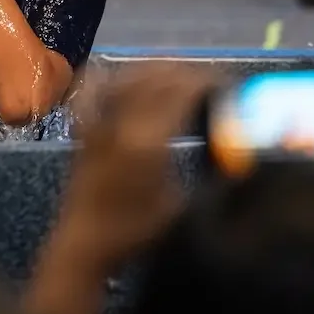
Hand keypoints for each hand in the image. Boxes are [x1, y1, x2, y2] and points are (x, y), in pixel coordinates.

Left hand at [52, 62, 214, 267]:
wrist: (84, 244)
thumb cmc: (135, 232)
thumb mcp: (179, 205)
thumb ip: (202, 174)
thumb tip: (229, 154)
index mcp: (148, 140)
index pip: (181, 92)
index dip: (205, 82)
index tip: (224, 84)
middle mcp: (121, 122)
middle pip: (156, 78)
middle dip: (185, 73)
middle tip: (206, 80)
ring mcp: (98, 121)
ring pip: (127, 77)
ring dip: (154, 69)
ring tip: (175, 73)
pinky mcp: (84, 128)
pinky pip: (94, 89)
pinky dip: (110, 76)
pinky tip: (122, 76)